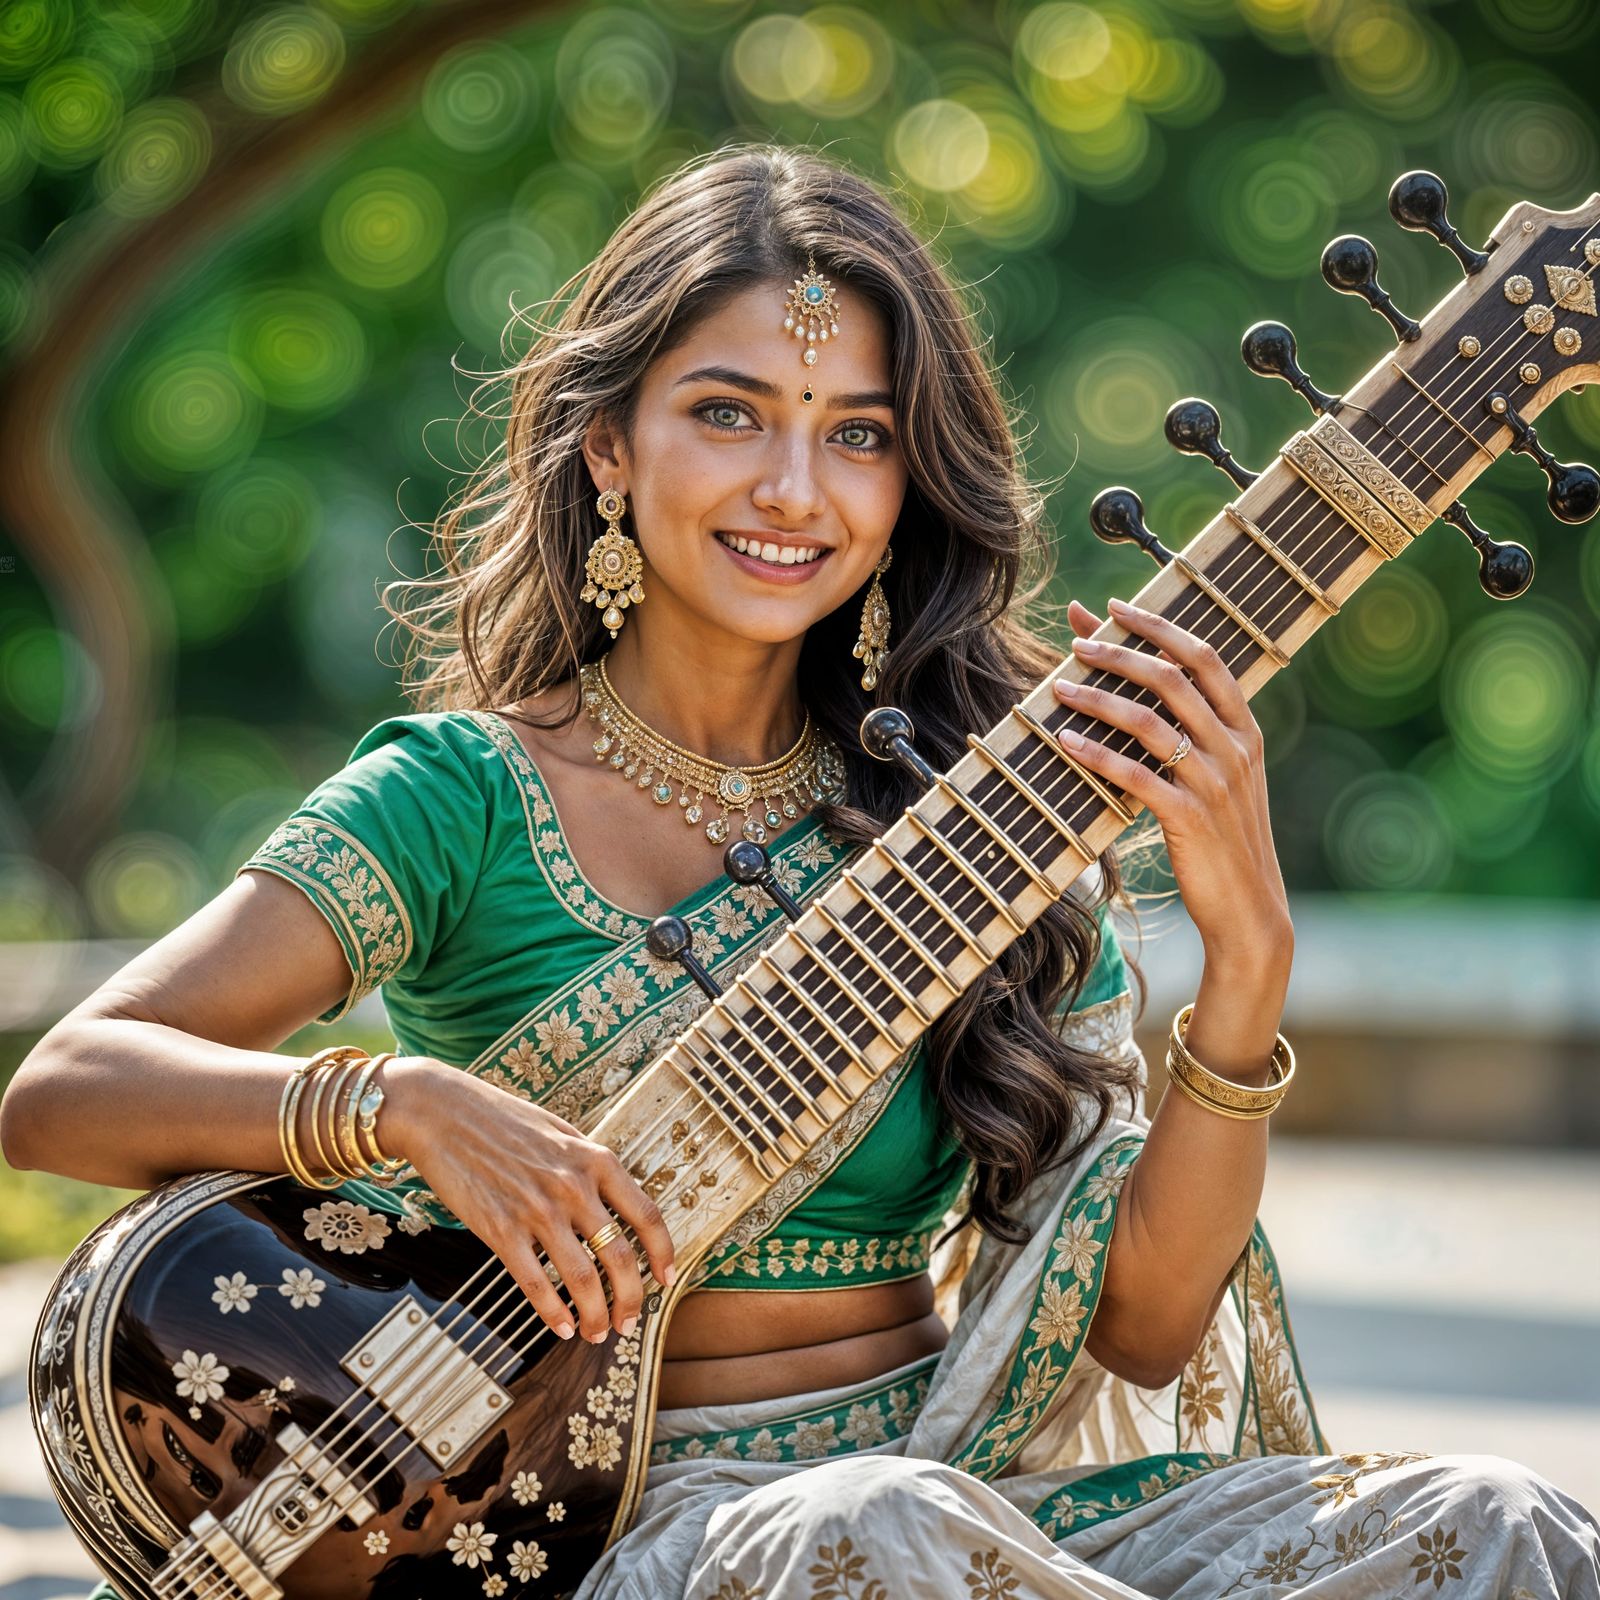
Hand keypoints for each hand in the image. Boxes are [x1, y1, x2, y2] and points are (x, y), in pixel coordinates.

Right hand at [382, 1057, 675, 1343]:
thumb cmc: (502, 1119)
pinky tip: (560, 1327)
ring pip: (583, 1279)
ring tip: (596, 1332)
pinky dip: (553, 1313)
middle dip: (631, 1299)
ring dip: (595, 1315)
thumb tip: (614, 1204)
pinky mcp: (501, 1230)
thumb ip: (589, 1167)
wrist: (443, 1113)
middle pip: (621, 1257)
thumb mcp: (562, 1133)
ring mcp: (538, 1210)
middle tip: (630, 1321)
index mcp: (596, 1160)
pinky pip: (535, 1283)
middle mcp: (573, 1186)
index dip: (664, 1254)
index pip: (647, 1216)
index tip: (666, 1279)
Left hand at [1053, 597, 1291, 966]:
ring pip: (1148, 721)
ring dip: (1097, 699)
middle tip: (1076, 642)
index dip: (1159, 626)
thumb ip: (1191, 735)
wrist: (1250, 912)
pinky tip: (1065, 743)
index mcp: (1245, 731)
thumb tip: (1141, 691)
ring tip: (1058, 688)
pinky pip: (1135, 775)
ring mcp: (1215, 783)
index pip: (1205, 657)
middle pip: (1172, 677)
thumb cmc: (1223, 842)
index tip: (1115, 606)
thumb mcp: (1221, 781)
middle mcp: (1234, 748)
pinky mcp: (1190, 819)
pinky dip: (1096, 755)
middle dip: (1119, 652)